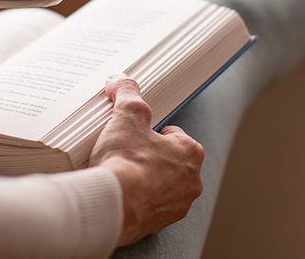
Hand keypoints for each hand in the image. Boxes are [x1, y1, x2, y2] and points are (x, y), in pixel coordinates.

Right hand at [89, 74, 204, 246]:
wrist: (112, 205)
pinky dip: (136, 199)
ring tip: (120, 172)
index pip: (173, 134)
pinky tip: (119, 191)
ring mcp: (176, 205)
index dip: (150, 131)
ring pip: (159, 183)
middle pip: (167, 159)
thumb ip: (126, 92)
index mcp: (191, 152)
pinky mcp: (158, 223)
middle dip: (148, 155)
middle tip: (126, 152)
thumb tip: (120, 80)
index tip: (135, 133)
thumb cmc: (126, 161)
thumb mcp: (127, 114)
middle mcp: (191, 181)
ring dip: (143, 178)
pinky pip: (148, 205)